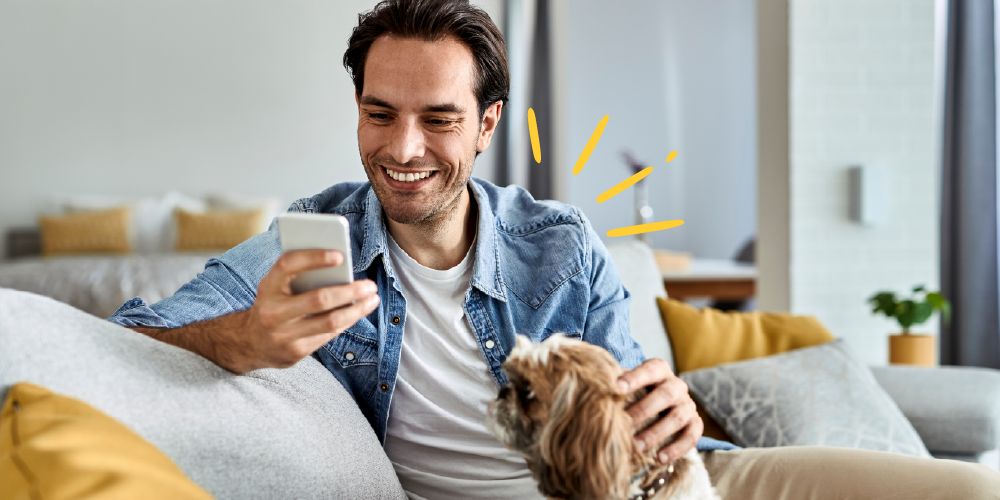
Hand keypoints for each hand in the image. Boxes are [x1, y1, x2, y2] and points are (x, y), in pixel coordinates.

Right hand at [235, 249, 379, 371]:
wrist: (248, 343)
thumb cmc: (272, 305)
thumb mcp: (276, 287)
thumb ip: (299, 276)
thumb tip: (340, 266)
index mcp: (267, 288)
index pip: (288, 266)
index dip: (314, 258)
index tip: (340, 255)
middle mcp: (273, 312)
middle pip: (319, 299)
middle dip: (350, 291)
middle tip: (370, 285)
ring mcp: (284, 335)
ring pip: (330, 322)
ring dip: (357, 310)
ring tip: (372, 299)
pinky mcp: (295, 352)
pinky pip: (328, 335)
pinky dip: (346, 322)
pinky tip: (357, 313)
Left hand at [617, 358, 702, 463]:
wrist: (659, 406)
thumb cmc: (636, 393)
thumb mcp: (627, 385)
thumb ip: (616, 383)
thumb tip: (596, 387)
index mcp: (659, 370)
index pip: (651, 370)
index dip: (635, 378)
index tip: (616, 388)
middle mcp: (677, 386)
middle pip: (666, 394)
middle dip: (644, 410)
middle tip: (625, 424)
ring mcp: (688, 405)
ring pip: (677, 418)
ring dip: (656, 433)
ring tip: (636, 447)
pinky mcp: (695, 423)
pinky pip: (691, 436)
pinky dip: (677, 449)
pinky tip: (660, 458)